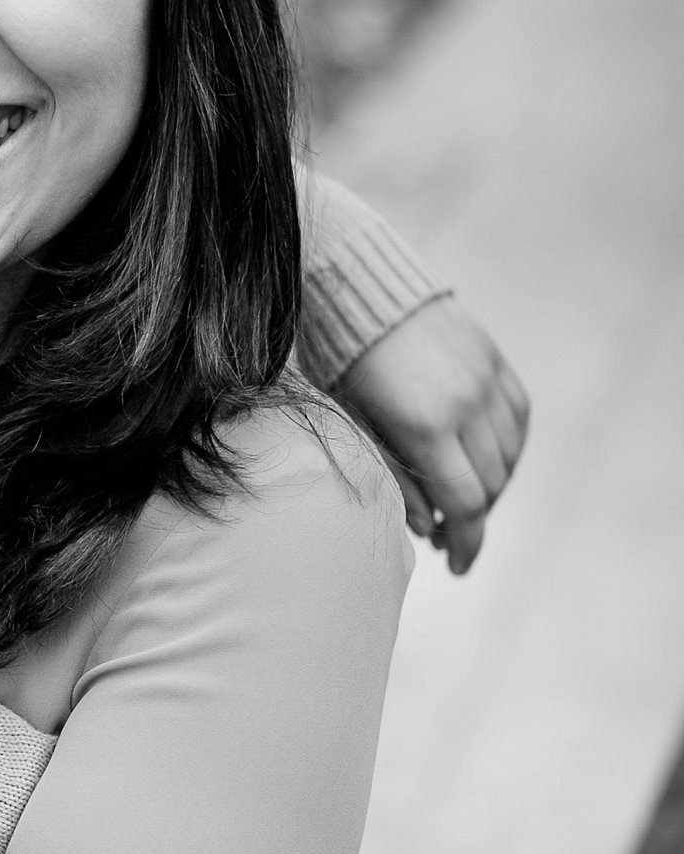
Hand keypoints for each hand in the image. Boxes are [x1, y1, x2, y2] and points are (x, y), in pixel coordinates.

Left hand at [335, 295, 528, 574]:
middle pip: (491, 485)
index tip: (458, 568)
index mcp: (425, 425)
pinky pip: (517, 419)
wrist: (357, 284)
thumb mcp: (351, 427)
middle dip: (473, 519)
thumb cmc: (337, 362)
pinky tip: (484, 461)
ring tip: (460, 499)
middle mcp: (466, 403)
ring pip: (509, 456)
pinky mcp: (494, 359)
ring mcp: (486, 378)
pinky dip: (507, 448)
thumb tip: (428, 528)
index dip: (466, 544)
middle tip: (447, 535)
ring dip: (491, 487)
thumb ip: (392, 478)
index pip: (466, 505)